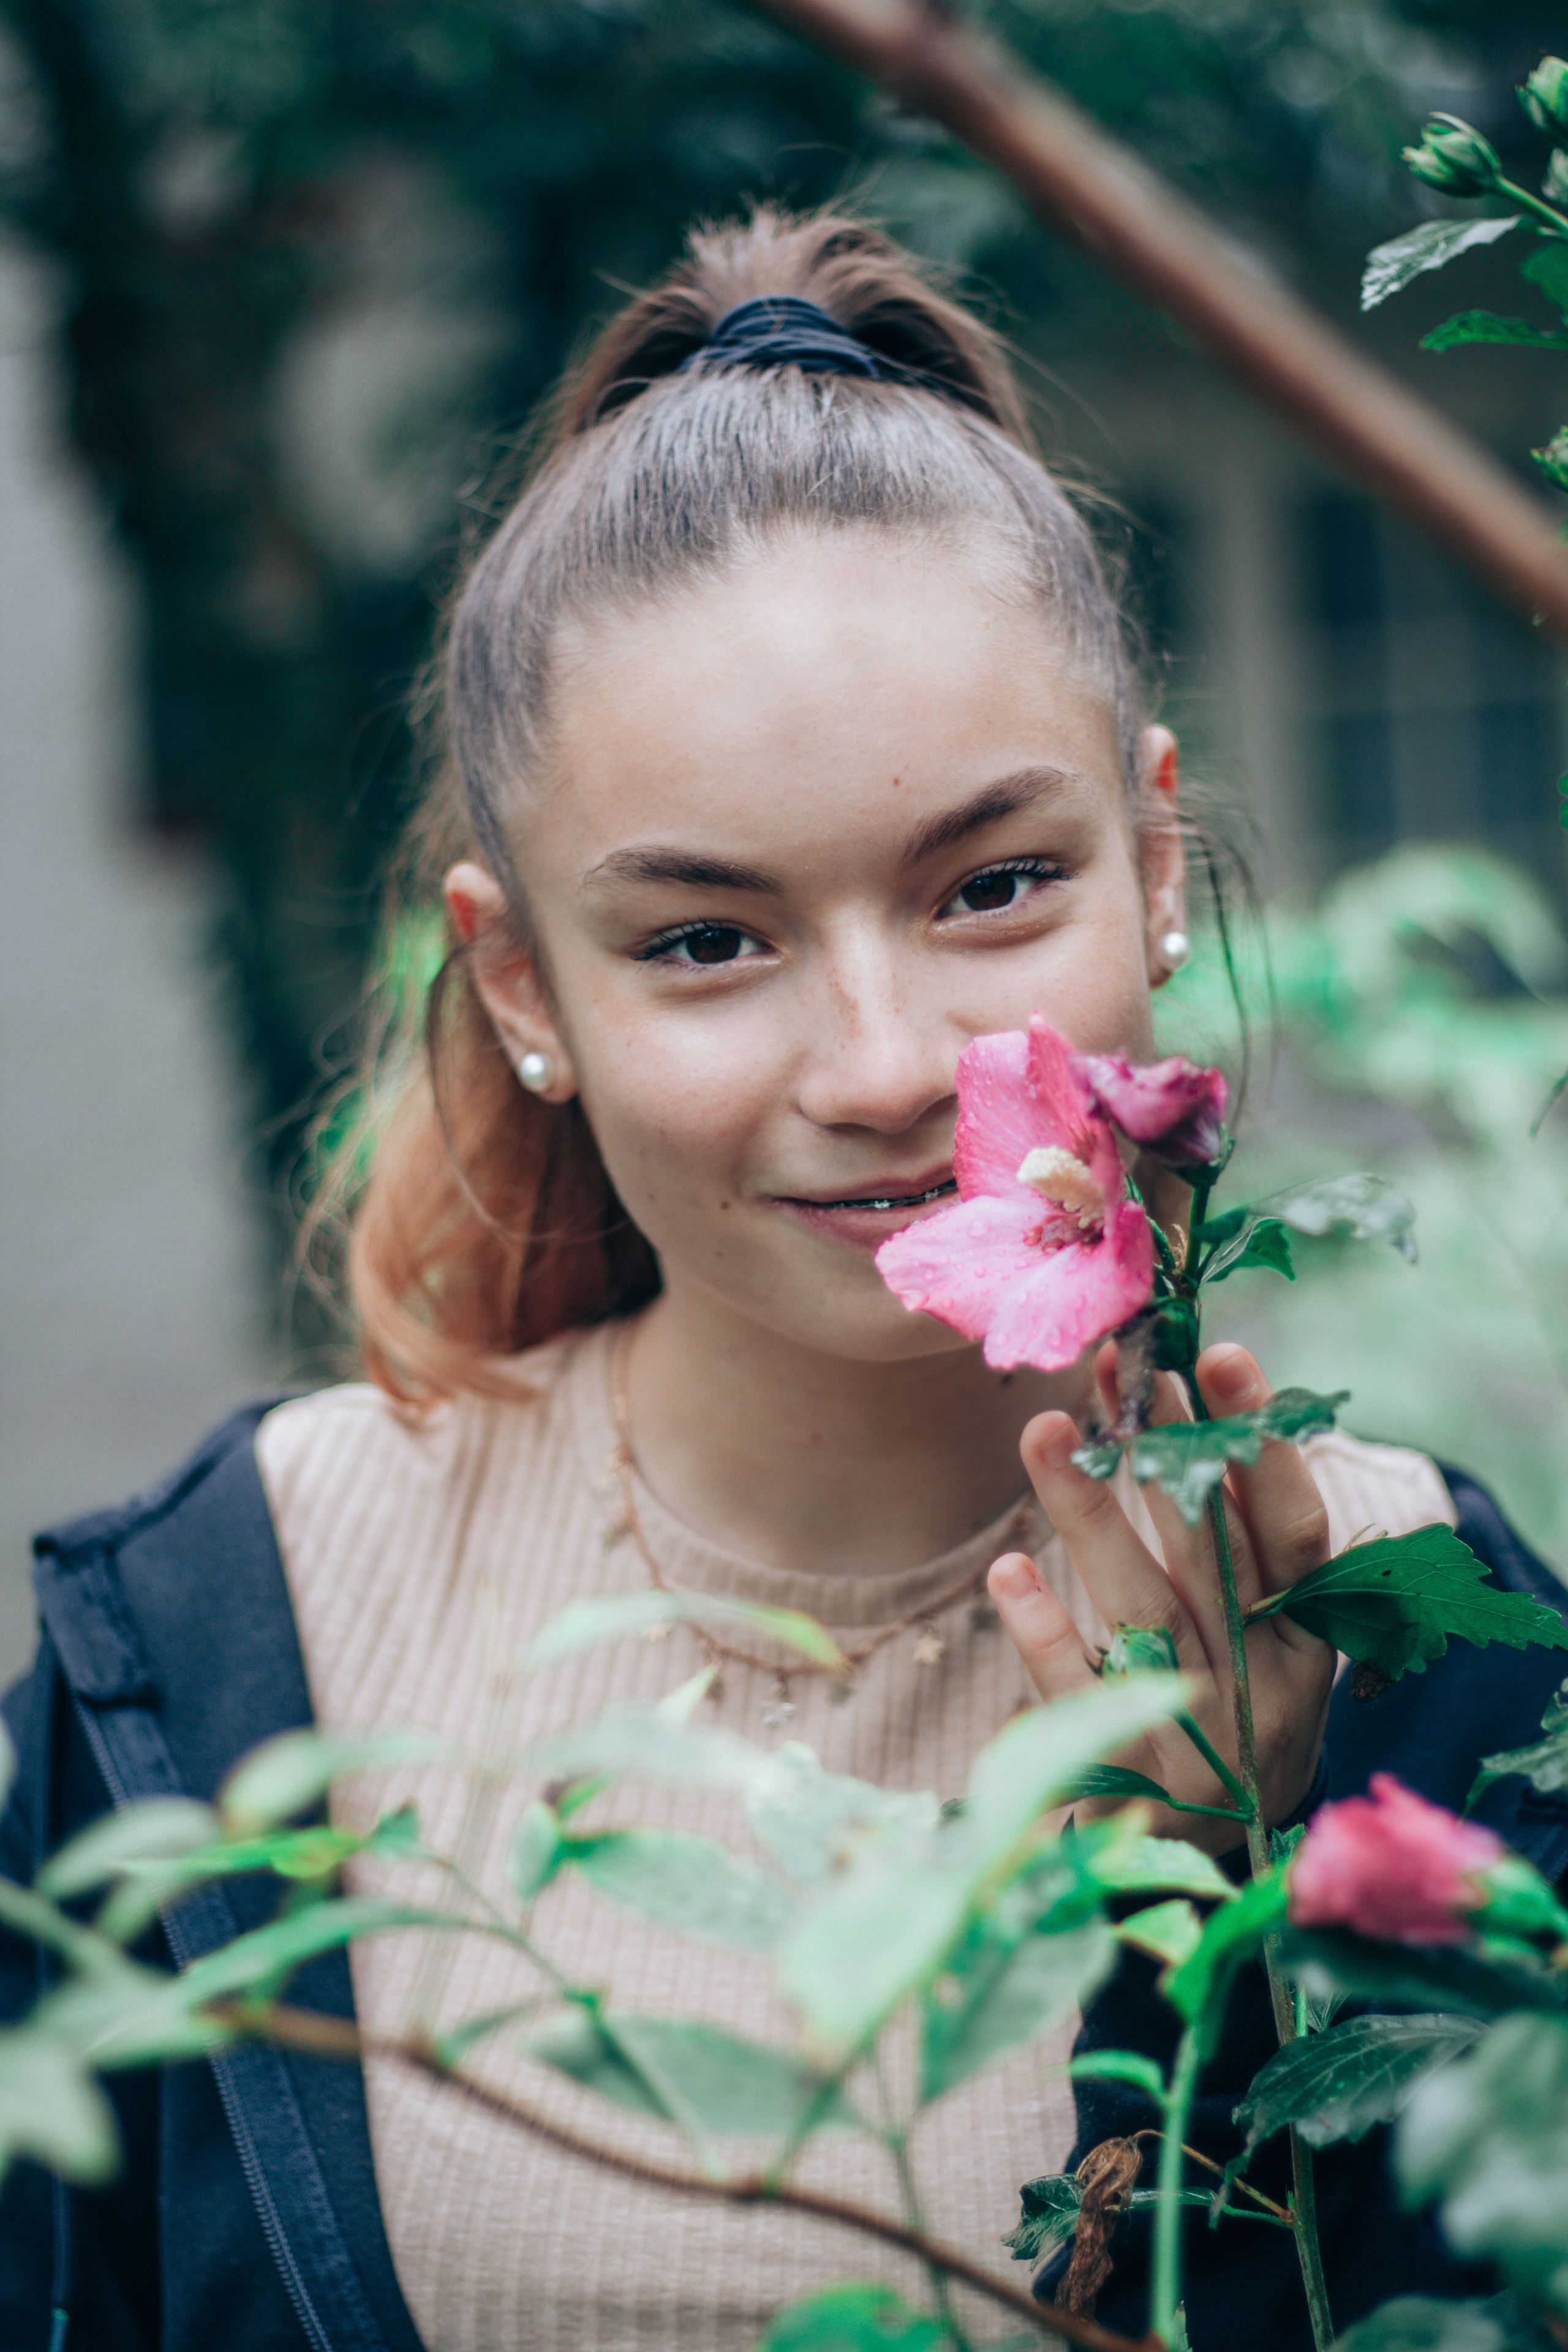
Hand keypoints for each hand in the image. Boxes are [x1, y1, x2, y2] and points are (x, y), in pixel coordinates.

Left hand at [988, 1340, 1335, 1856]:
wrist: (1222, 1867)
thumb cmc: (1237, 1712)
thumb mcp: (1265, 1639)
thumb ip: (1234, 1542)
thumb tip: (1173, 1403)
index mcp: (1308, 1641)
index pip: (1292, 1528)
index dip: (1260, 1442)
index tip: (1216, 1353)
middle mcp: (1265, 1687)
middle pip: (1210, 1555)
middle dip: (1161, 1452)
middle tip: (1112, 1365)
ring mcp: (1200, 1741)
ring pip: (1141, 1611)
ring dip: (1088, 1514)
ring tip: (1039, 1430)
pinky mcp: (1133, 1786)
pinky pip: (1082, 1699)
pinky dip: (1045, 1633)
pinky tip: (1009, 1567)